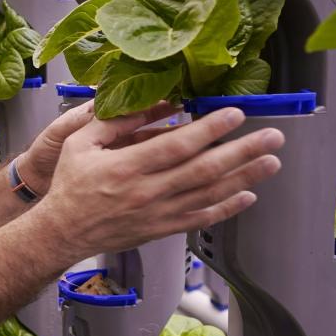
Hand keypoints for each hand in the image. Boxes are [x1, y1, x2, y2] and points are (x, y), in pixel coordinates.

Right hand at [34, 105, 284, 263]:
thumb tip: (152, 104)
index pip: (176, 146)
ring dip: (244, 178)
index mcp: (125, 168)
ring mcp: (157, 214)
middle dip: (242, 152)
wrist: (63, 231)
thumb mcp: (79, 143)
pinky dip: (227, 208)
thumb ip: (114, 122)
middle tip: (272, 137)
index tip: (234, 114)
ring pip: (209, 195)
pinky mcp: (162, 229)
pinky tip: (247, 195)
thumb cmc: (70, 185)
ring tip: (271, 162)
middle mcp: (146, 192)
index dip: (209, 129)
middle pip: (203, 170)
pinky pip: (200, 219)